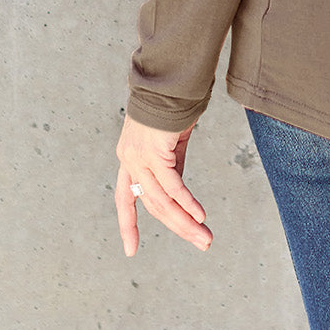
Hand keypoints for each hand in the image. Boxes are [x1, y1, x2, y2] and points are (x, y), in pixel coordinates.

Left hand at [115, 113, 212, 256]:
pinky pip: (173, 185)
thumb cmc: (172, 105)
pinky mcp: (155, 152)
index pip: (125, 200)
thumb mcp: (170, 142)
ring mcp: (140, 157)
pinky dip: (187, 203)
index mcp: (129, 159)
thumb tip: (178, 194)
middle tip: (201, 243)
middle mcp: (129, 161)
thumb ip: (171, 167)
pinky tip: (199, 215)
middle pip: (152, 205)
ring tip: (204, 236)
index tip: (130, 250)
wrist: (170, 79)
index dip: (128, 225)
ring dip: (185, 222)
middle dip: (177, 227)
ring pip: (162, 201)